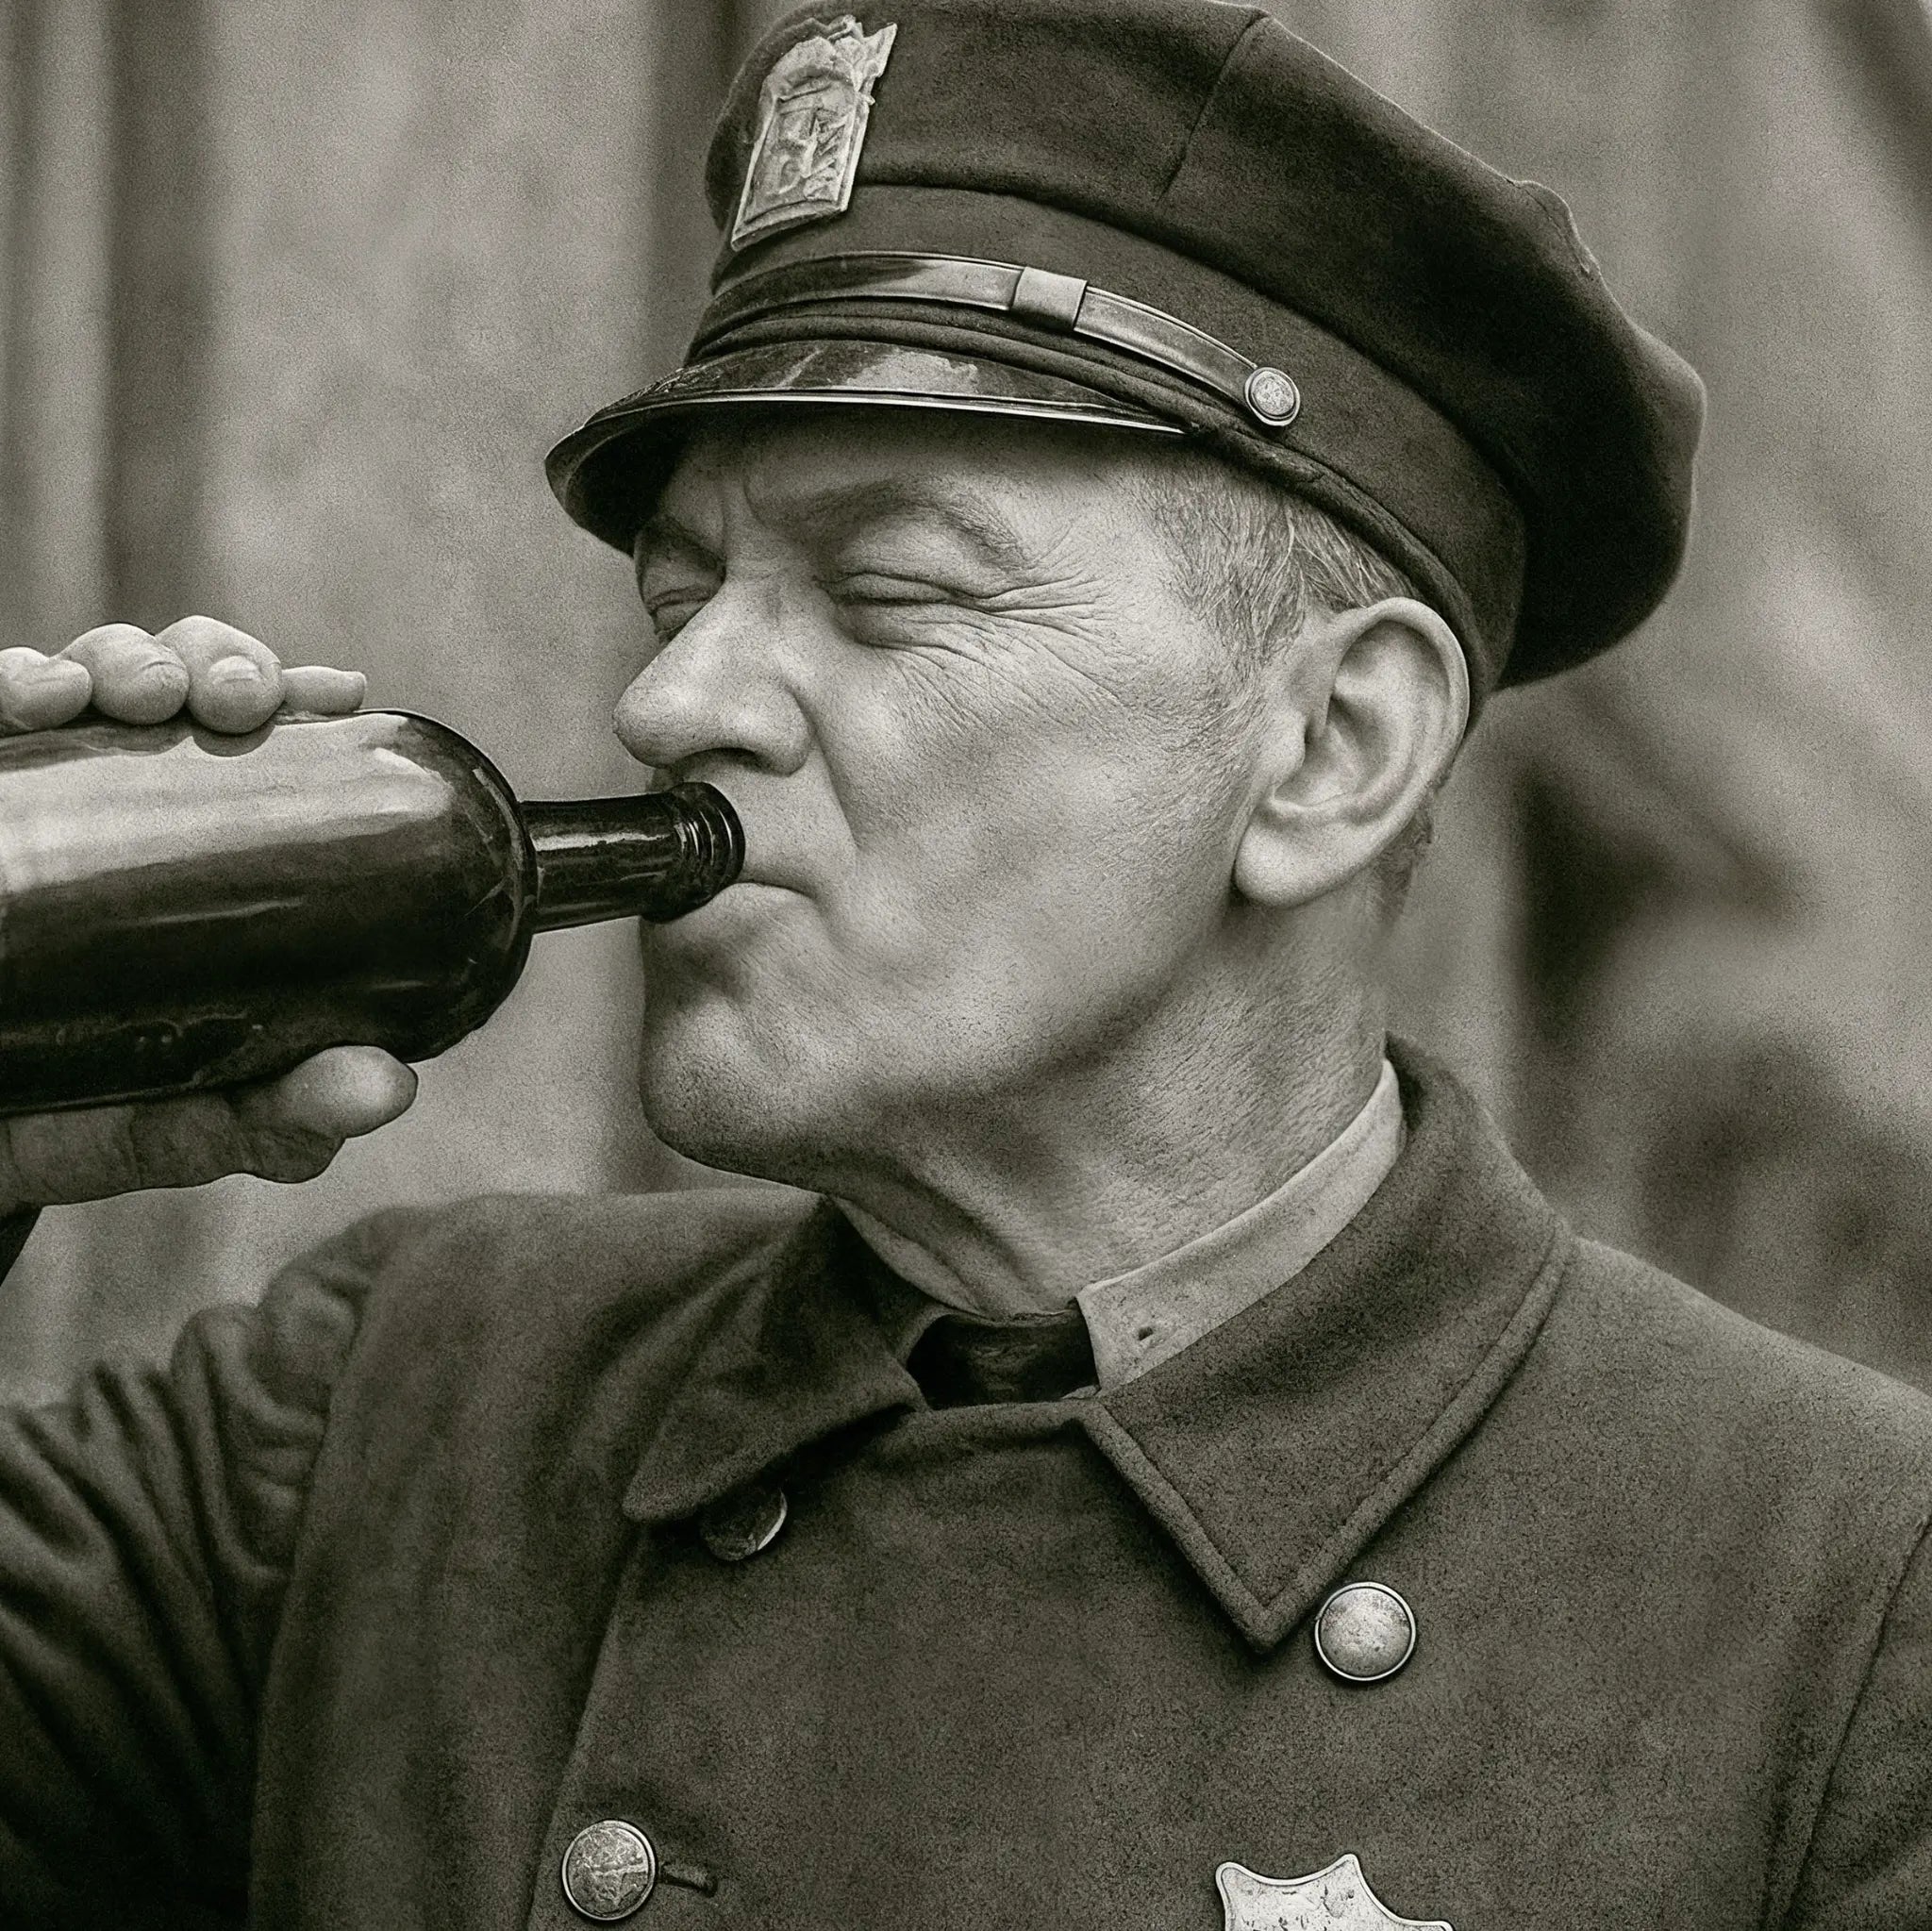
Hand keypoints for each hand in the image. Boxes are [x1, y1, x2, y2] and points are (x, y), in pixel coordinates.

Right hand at [0, 617, 404, 1215]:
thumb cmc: (79, 1118)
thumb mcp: (183, 1121)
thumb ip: (279, 1114)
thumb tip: (388, 1088)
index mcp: (191, 845)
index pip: (250, 739)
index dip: (292, 695)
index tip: (337, 691)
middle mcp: (109, 800)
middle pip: (173, 686)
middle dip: (213, 661)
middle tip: (237, 698)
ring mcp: (29, 793)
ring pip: (72, 677)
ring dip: (114, 660)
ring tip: (135, 693)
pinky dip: (4, 685)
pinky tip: (30, 698)